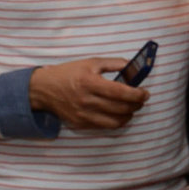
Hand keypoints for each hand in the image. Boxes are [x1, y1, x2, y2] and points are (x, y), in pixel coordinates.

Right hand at [29, 57, 149, 129]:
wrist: (43, 89)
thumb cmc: (68, 73)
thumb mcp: (90, 63)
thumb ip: (113, 63)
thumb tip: (133, 66)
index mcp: (90, 83)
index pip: (121, 92)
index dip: (137, 94)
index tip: (145, 93)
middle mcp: (87, 101)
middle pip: (121, 108)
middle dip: (137, 104)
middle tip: (141, 99)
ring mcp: (83, 115)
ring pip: (116, 121)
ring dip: (129, 115)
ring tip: (132, 107)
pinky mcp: (80, 124)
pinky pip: (105, 126)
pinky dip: (117, 121)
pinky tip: (119, 114)